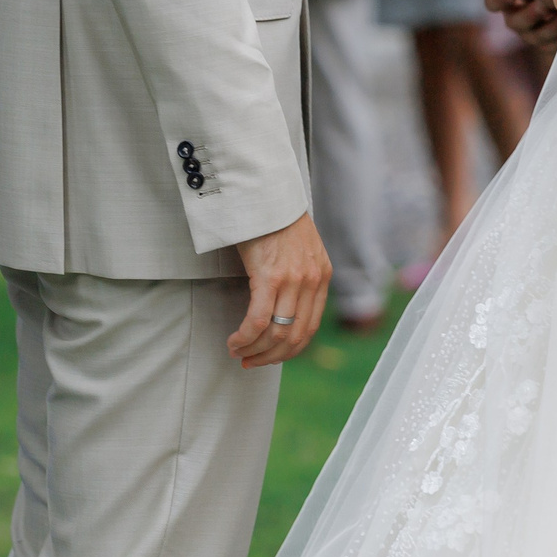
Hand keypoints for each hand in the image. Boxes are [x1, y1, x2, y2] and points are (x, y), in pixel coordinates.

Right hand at [231, 211, 330, 366]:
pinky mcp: (270, 276)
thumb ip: (300, 278)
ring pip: (276, 333)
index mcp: (323, 277)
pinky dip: (245, 337)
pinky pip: (258, 320)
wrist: (267, 193)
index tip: (269, 358)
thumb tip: (283, 309)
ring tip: (236, 351)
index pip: (311, 328)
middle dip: (270, 357)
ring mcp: (293, 280)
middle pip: (295, 336)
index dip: (289, 350)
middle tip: (249, 362)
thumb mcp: (300, 251)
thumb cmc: (276, 221)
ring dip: (253, 349)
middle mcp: (312, 281)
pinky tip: (234, 340)